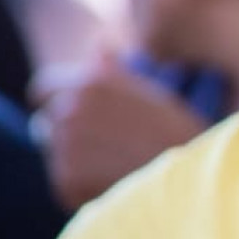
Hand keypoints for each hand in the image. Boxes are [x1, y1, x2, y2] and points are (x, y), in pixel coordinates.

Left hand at [31, 54, 208, 208]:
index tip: (75, 118)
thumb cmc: (179, 136)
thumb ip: (115, 70)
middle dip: (70, 135)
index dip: (57, 103)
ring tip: (118, 169)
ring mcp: (63, 146)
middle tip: (109, 150)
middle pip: (47, 124)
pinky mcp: (65, 180)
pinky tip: (116, 187)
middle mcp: (68, 109)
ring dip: (77, 162)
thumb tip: (98, 48)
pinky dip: (84, 189)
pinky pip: (65, 184)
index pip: (44, 90)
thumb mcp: (152, 92)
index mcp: (88, 82)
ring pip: (57, 155)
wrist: (195, 180)